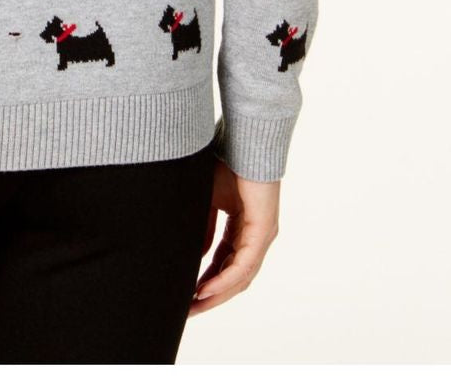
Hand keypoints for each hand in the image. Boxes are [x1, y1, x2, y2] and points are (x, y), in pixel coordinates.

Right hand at [188, 158, 280, 314]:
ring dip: (217, 294)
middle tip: (188, 311)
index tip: (186, 295)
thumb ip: (203, 228)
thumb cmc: (225, 161)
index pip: (225, 262)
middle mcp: (257, 235)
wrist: (242, 139)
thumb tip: (196, 256)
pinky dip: (225, 279)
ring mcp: (262, 235)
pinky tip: (206, 289)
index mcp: (244, 226)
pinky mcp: (264, 231)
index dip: (206, 280)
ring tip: (194, 306)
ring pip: (241, 276)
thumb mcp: (207, 200)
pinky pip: (244, 265)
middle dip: (210, 295)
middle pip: (234, 277)